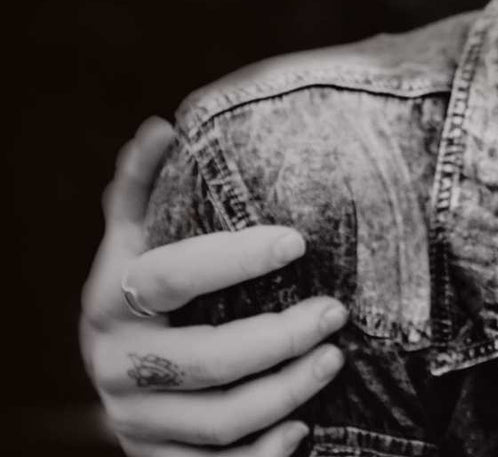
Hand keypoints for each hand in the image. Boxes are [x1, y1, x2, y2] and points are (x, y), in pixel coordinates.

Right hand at [80, 118, 348, 455]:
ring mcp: (136, 420)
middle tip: (336, 310)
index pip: (172, 276)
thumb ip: (146, 190)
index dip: (233, 258)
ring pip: (219, 420)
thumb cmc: (143, 294)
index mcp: (109, 302)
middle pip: (206, 359)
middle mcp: (116, 365)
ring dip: (286, 393)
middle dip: (279, 337)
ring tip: (334, 358)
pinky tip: (302, 431)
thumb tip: (160, 126)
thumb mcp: (134, 243)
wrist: (118, 382)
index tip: (297, 240)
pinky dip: (264, 454)